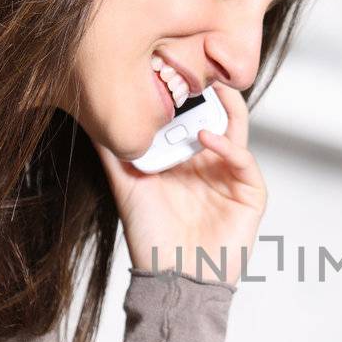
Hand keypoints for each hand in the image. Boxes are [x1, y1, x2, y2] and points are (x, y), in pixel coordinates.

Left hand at [92, 83, 264, 287]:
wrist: (172, 278)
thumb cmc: (151, 237)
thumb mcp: (126, 185)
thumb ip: (113, 151)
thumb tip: (92, 115)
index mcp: (184, 157)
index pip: (188, 114)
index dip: (183, 92)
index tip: (170, 65)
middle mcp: (209, 162)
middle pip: (215, 115)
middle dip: (208, 90)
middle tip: (197, 63)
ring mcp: (231, 177)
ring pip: (235, 130)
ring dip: (225, 108)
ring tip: (210, 88)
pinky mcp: (250, 195)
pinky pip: (245, 162)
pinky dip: (230, 147)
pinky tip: (207, 138)